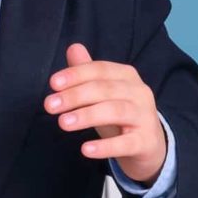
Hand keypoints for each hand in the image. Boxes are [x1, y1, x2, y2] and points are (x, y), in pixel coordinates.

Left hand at [44, 43, 167, 183]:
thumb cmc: (119, 115)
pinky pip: (126, 143)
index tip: (53, 84)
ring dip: (87, 116)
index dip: (76, 74)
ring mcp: (145, 117)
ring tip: (63, 123)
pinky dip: (106, 146)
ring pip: (116, 112)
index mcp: (127, 76)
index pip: (100, 70)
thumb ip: (87, 72)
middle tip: (49, 105)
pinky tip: (86, 149)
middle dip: (75, 95)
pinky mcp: (146, 142)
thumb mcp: (102, 93)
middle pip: (105, 89)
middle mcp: (139, 93)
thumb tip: (73, 48)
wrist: (148, 145)